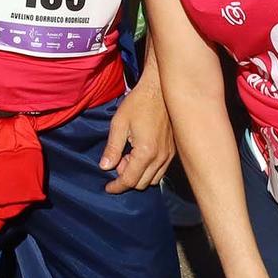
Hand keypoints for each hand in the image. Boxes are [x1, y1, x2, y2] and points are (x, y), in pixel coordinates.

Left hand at [101, 75, 174, 191]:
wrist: (159, 90)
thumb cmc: (138, 103)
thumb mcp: (119, 123)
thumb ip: (112, 148)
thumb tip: (105, 167)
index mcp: (146, 152)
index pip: (130, 180)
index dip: (117, 186)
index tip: (107, 187)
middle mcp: (160, 157)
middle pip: (142, 183)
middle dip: (126, 178)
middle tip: (117, 161)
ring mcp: (169, 155)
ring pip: (153, 180)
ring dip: (138, 175)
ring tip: (127, 156)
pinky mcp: (172, 151)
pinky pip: (161, 171)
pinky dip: (149, 170)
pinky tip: (139, 155)